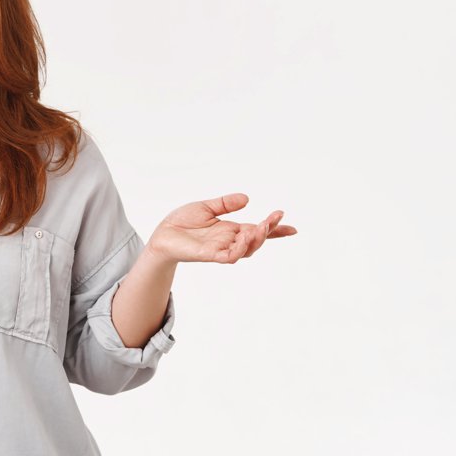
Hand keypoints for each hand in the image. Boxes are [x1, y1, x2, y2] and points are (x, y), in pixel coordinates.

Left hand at [146, 193, 296, 264]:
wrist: (162, 234)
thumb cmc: (182, 222)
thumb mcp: (207, 207)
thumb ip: (225, 203)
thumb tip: (247, 198)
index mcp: (231, 230)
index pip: (257, 231)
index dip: (275, 230)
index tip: (292, 228)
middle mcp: (229, 241)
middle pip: (256, 240)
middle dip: (269, 230)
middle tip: (276, 218)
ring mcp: (221, 249)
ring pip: (246, 249)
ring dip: (256, 239)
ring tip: (261, 226)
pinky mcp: (209, 255)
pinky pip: (229, 256)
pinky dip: (239, 249)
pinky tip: (243, 238)